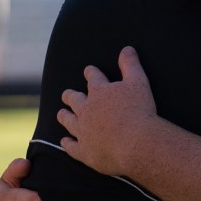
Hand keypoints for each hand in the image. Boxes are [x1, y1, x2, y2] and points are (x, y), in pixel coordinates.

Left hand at [59, 46, 157, 174]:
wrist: (136, 143)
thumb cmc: (139, 111)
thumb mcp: (139, 82)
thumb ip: (131, 64)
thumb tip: (127, 48)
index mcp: (100, 92)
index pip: (92, 77)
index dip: (90, 73)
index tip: (88, 70)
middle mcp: (87, 110)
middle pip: (74, 99)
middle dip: (70, 95)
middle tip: (67, 94)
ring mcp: (83, 131)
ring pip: (69, 121)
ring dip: (65, 116)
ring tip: (61, 114)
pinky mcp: (85, 151)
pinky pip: (72, 147)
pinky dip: (67, 143)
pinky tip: (64, 141)